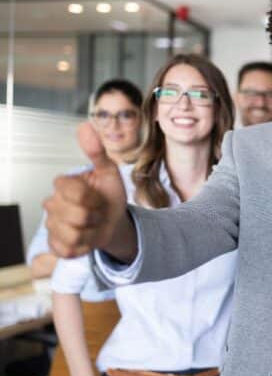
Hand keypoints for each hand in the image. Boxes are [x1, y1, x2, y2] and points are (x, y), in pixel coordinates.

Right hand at [43, 122, 127, 257]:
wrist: (115, 221)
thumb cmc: (110, 196)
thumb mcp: (110, 172)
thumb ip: (97, 151)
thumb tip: (85, 125)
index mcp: (63, 185)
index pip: (74, 193)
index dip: (93, 198)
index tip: (100, 197)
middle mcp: (52, 204)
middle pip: (74, 216)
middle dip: (96, 216)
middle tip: (99, 212)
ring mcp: (52, 225)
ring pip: (72, 235)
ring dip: (92, 232)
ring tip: (94, 225)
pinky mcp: (56, 245)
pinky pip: (68, 249)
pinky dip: (85, 246)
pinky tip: (88, 237)